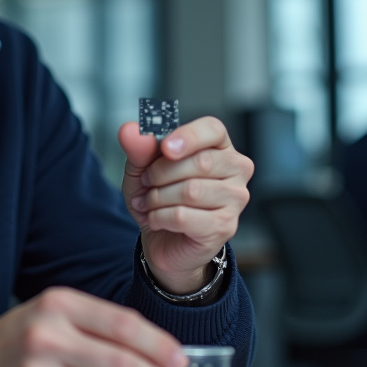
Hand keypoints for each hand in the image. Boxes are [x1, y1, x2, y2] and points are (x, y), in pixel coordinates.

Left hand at [118, 117, 252, 294]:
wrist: (162, 237)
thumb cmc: (161, 196)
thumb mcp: (143, 167)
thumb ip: (139, 147)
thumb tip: (130, 131)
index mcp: (219, 145)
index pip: (213, 130)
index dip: (188, 136)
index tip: (165, 147)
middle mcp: (236, 168)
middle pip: (201, 162)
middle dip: (161, 173)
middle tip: (147, 183)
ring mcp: (235, 198)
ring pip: (191, 191)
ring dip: (157, 198)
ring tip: (149, 203)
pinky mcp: (225, 226)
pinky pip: (183, 216)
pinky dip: (159, 217)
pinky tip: (157, 219)